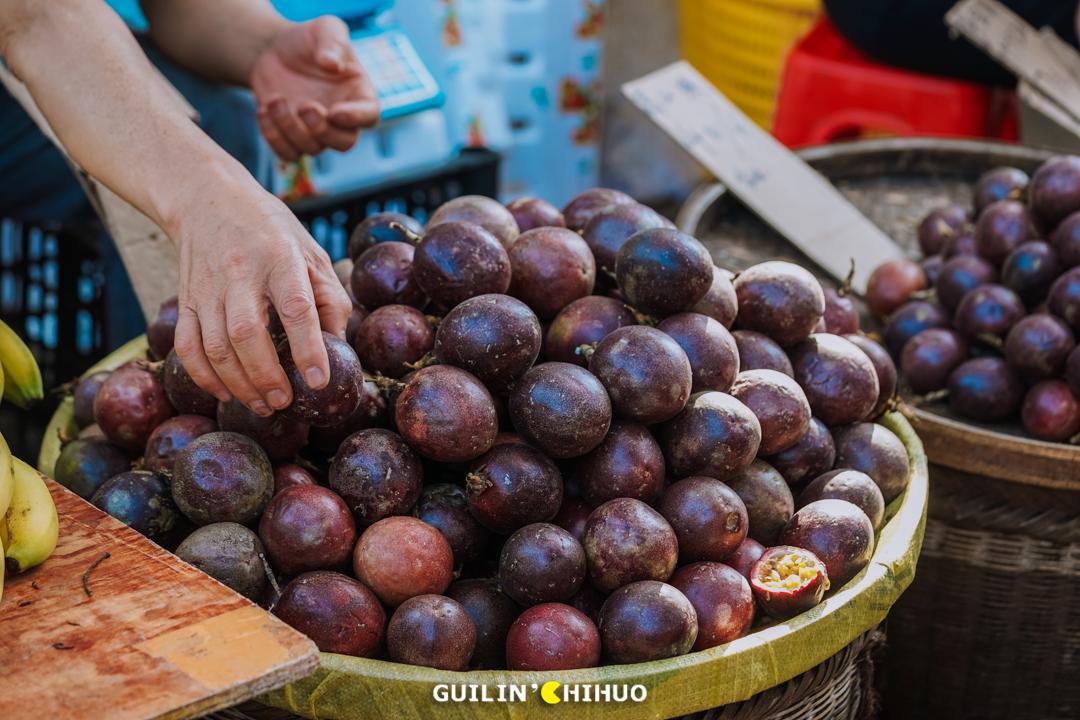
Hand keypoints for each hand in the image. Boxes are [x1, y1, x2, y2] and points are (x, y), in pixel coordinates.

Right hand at [171, 177, 351, 415]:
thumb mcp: (312, 252)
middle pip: (247, 333)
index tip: (318, 379)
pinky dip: (204, 376)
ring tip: (263, 404)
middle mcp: (240, 273)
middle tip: (284, 401)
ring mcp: (207, 288)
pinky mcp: (185, 300)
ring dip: (238, 384)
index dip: (308, 347)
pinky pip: (187, 346)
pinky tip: (226, 393)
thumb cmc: (271, 231)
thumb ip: (329, 298)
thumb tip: (338, 346)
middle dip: (266, 376)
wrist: (208, 199)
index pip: (295, 307)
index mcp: (280, 258)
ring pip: (215, 346)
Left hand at [251, 16, 378, 160]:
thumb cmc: (307, 39)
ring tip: (275, 98)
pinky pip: (287, 154)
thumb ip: (333, 42)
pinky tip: (263, 110)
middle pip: (344, 143)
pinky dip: (273, 138)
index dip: (355, 119)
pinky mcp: (292, 138)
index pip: (369, 116)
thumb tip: (332, 65)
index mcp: (359, 95)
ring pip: (312, 149)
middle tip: (305, 106)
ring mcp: (317, 132)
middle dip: (322, 130)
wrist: (275, 51)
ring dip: (290, 128)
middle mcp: (342, 119)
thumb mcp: (325, 28)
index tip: (334, 112)